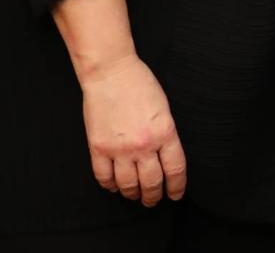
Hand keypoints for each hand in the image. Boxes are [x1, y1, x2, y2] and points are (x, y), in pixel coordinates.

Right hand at [79, 55, 185, 205]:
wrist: (111, 74)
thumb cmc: (141, 86)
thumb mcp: (165, 110)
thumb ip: (166, 134)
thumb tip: (165, 157)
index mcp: (165, 133)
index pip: (175, 169)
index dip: (176, 186)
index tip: (176, 195)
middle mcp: (143, 145)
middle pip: (152, 182)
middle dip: (154, 195)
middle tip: (153, 200)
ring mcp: (119, 148)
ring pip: (128, 184)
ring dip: (133, 194)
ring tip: (135, 196)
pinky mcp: (98, 148)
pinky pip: (103, 176)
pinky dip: (110, 185)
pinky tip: (114, 186)